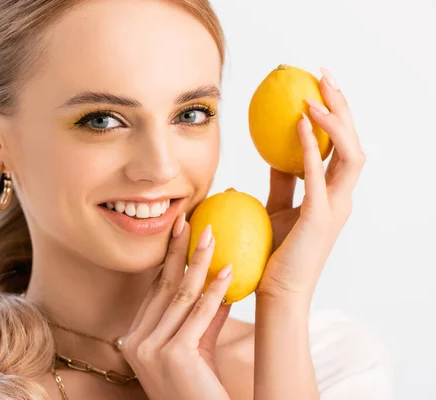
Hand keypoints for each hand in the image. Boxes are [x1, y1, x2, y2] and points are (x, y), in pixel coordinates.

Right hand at [120, 216, 231, 399]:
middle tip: (190, 221)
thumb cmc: (200, 390)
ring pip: (180, 296)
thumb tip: (222, 279)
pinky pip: (198, 315)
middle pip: (163, 287)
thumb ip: (204, 316)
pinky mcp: (172, 356)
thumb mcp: (198, 347)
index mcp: (134, 339)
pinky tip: (229, 272)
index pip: (155, 291)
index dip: (170, 260)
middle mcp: (135, 342)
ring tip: (213, 236)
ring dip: (200, 263)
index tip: (181, 234)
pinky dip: (216, 292)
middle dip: (179, 251)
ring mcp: (150, 350)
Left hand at [256, 68, 364, 300]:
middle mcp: (341, 197)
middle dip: (343, 106)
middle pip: (352, 142)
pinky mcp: (320, 217)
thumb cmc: (274, 252)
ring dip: (335, 120)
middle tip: (324, 75)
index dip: (336, 115)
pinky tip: (299, 122)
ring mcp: (335, 207)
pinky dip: (310, 146)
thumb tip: (274, 155)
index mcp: (333, 194)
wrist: (277, 292)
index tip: (318, 88)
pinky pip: (317, 174)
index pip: (341, 147)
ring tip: (315, 93)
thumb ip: (283, 181)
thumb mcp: (279, 207)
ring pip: (349, 153)